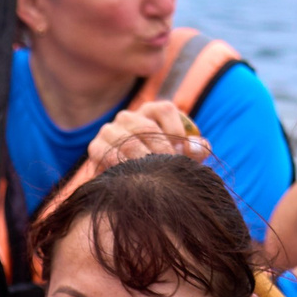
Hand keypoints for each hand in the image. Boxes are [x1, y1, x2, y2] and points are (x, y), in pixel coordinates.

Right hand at [85, 100, 210, 173]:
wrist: (126, 187)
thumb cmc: (157, 169)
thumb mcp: (180, 160)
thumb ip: (195, 152)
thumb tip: (201, 146)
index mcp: (150, 113)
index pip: (165, 109)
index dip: (177, 130)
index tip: (183, 151)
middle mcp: (128, 117)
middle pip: (146, 126)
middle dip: (161, 150)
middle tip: (170, 168)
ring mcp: (109, 131)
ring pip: (128, 140)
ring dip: (143, 160)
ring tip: (153, 176)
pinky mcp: (96, 147)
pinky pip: (108, 153)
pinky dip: (123, 166)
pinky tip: (132, 177)